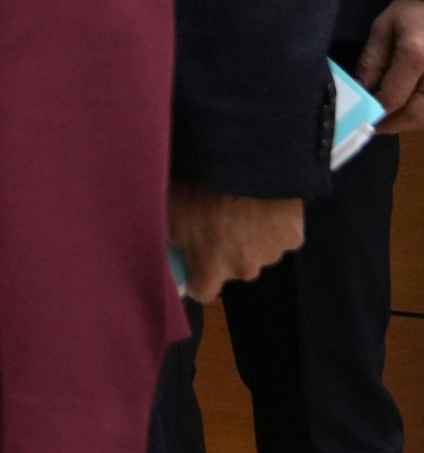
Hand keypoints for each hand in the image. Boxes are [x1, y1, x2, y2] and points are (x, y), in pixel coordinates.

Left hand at [168, 181, 302, 298]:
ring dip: (249, 237)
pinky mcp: (293, 235)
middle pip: (231, 269)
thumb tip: (159, 247)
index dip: (195, 277)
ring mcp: (272, 252)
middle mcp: (245, 268)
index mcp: (212, 266)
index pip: (202, 291)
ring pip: (257, 252)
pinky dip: (270, 224)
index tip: (192, 262)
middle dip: (224, 252)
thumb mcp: (168, 212)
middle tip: (215, 222)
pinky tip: (259, 203)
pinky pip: (278, 235)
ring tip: (237, 208)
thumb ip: (167, 239)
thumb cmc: (198, 184)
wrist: (242, 160)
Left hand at [356, 0, 423, 132]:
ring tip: (389, 121)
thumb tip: (360, 92)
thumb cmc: (409, 12)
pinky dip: (421, 113)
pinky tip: (407, 110)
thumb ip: (371, 63)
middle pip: (416, 114)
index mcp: (415, 56)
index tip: (360, 121)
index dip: (375, 114)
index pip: (392, 98)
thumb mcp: (381, 31)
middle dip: (393, 125)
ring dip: (408, 122)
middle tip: (374, 128)